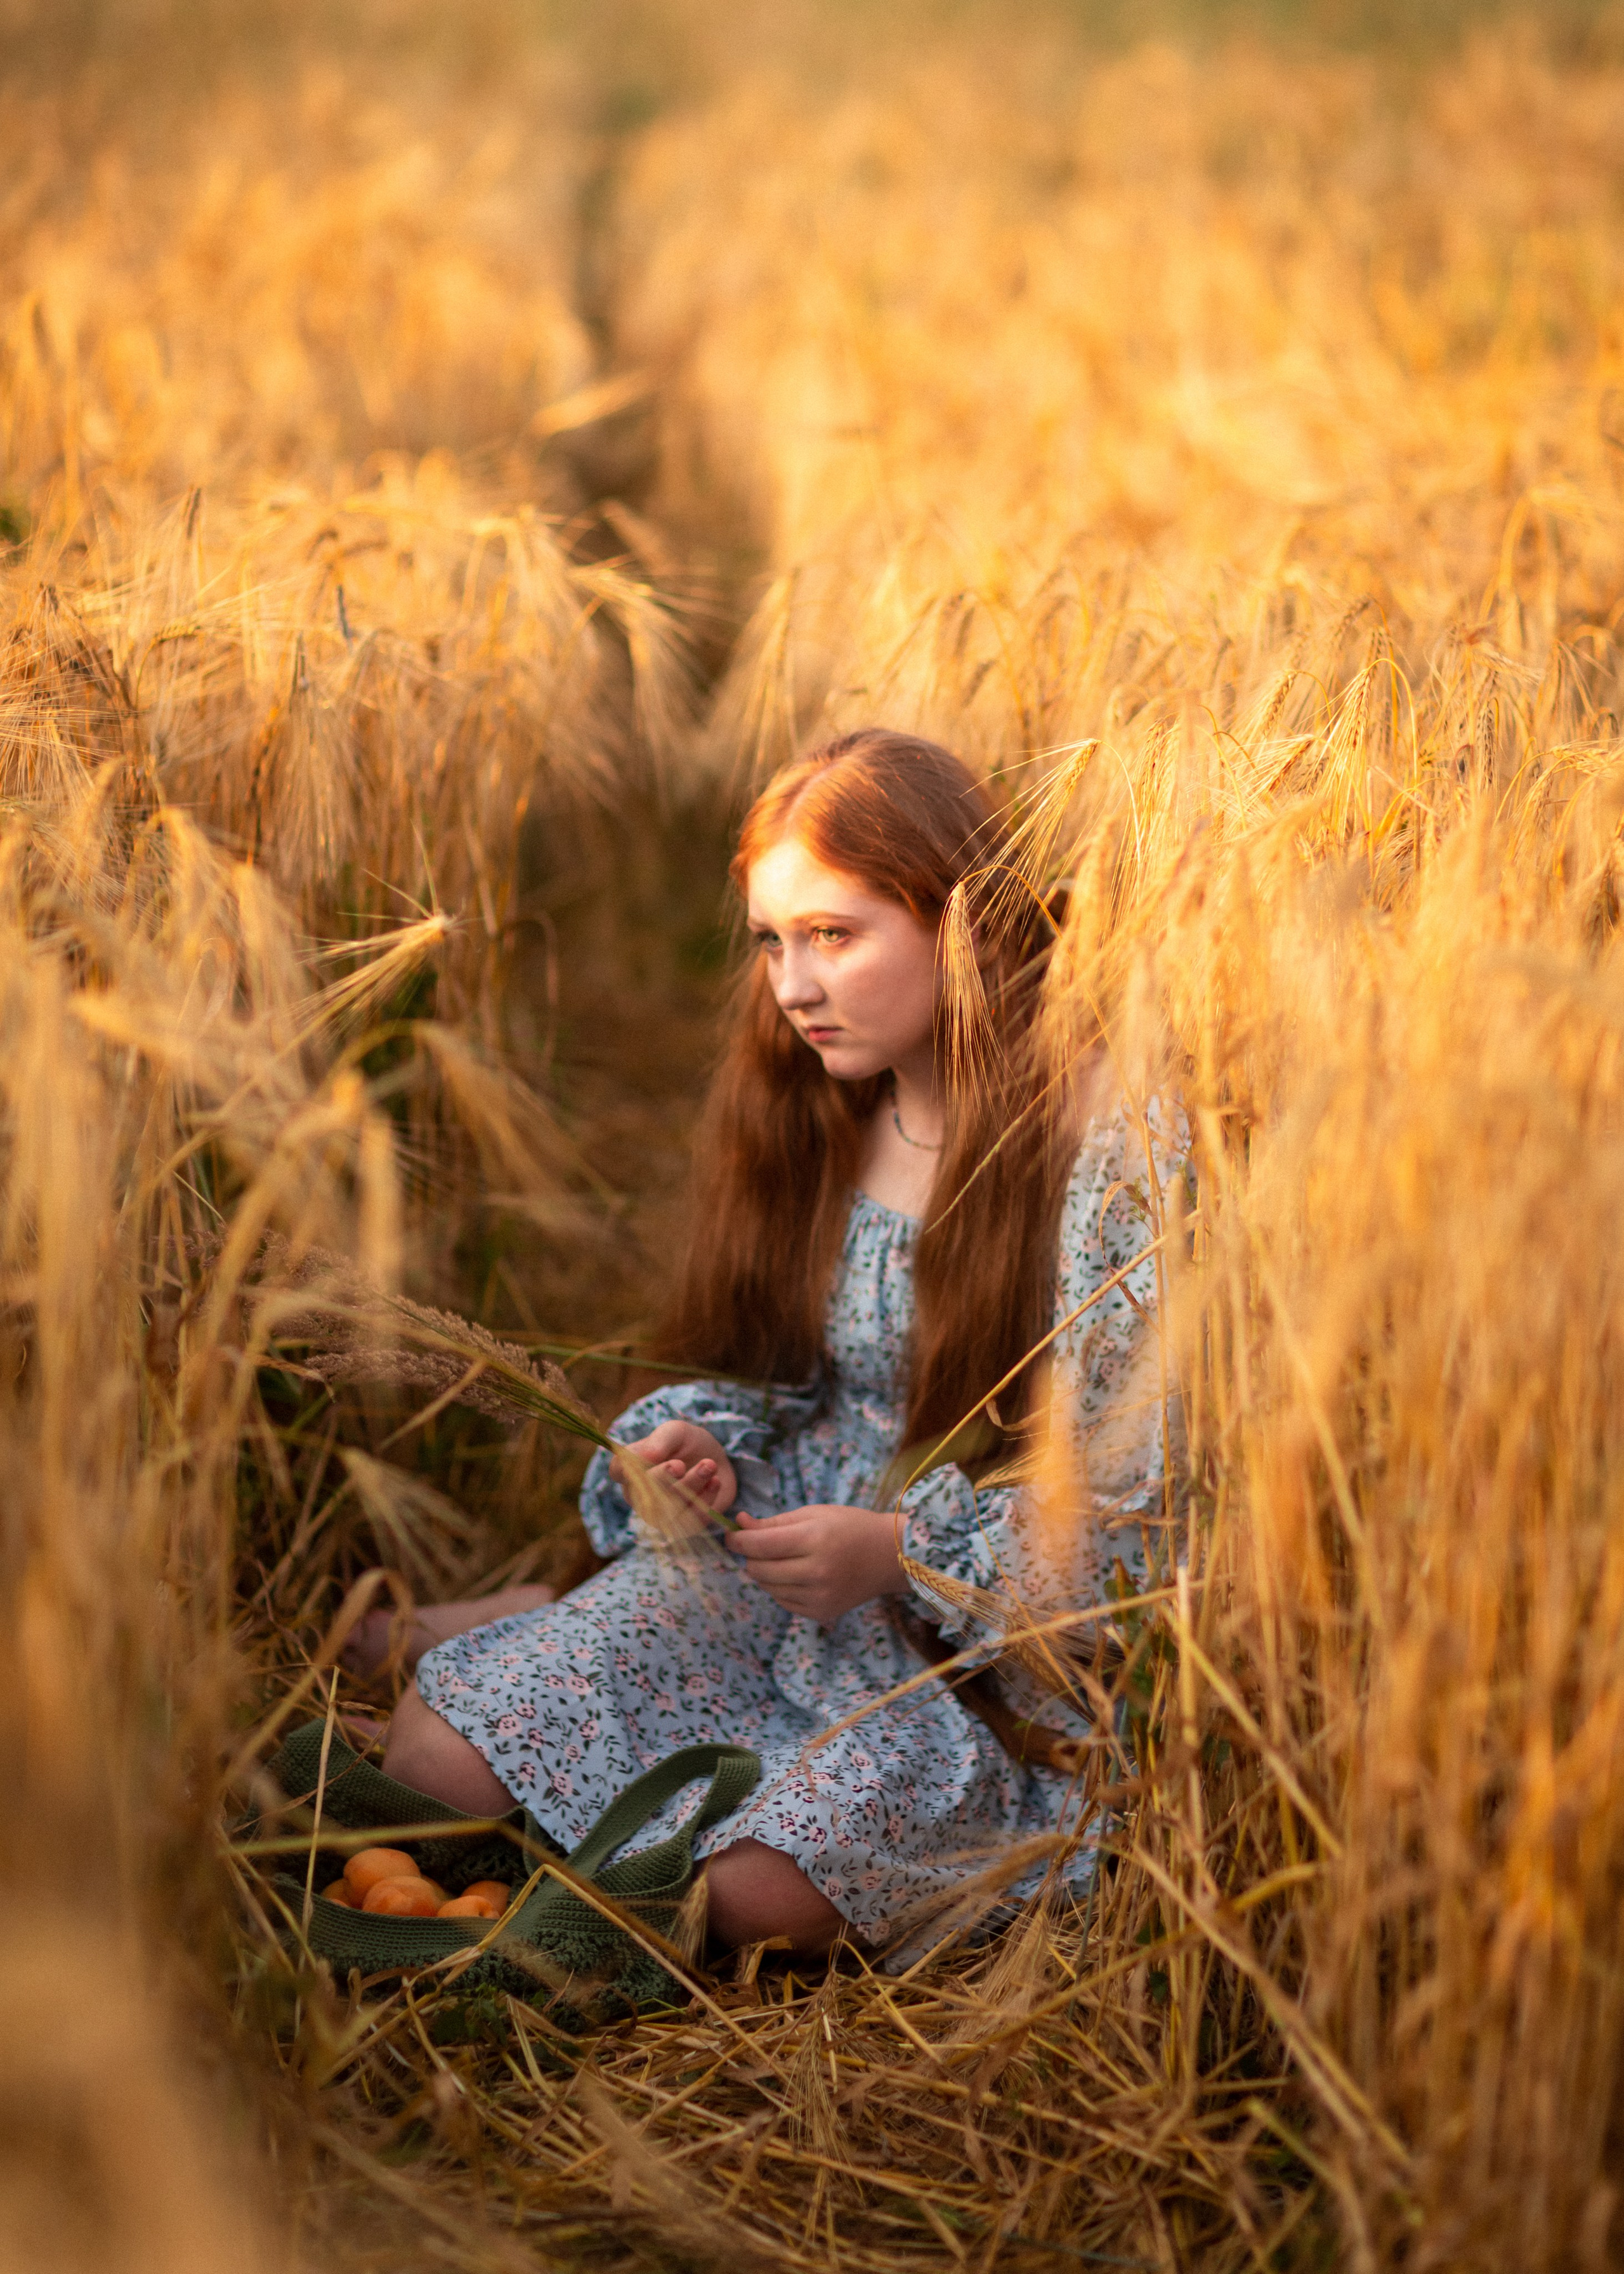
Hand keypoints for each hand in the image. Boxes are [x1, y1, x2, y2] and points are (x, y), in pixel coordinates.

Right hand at [610, 1420, 735, 1512]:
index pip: (618, 1470)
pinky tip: (715, 1481)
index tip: (651, 1455)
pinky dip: (705, 1500)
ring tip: (710, 1465)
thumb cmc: (685, 1444)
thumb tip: (647, 1458)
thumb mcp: (675, 1432)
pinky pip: (691, 1521)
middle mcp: (639, 1496)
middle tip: (682, 1463)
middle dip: (665, 1478)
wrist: (713, 1461)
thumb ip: (660, 1441)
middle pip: (643, 1493)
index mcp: (629, 1469)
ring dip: (690, 1486)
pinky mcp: (682, 1527)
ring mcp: (659, 1515)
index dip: (633, 1466)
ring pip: (668, 1510)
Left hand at [726, 1503, 906, 1623]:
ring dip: (764, 1573)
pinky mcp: (821, 1613)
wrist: (889, 1556)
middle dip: (751, 1556)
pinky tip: (796, 1575)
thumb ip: (773, 1523)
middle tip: (759, 1545)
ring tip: (783, 1559)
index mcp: (815, 1539)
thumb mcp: (813, 1514)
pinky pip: (783, 1601)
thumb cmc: (850, 1526)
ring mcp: (820, 1596)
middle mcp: (817, 1571)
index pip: (760, 1545)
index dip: (738, 1541)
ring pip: (767, 1588)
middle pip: (759, 1570)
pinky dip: (781, 1588)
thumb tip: (738, 1525)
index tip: (730, 1535)